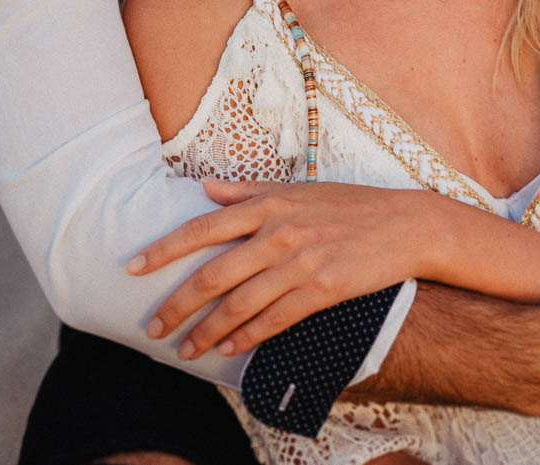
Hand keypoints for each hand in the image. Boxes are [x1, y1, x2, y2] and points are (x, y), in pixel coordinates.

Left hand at [127, 179, 427, 358]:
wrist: (406, 225)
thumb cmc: (352, 205)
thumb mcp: (300, 189)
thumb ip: (248, 191)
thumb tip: (203, 189)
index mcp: (269, 204)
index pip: (202, 228)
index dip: (163, 250)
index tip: (132, 268)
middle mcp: (279, 232)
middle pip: (212, 275)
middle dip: (177, 305)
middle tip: (153, 327)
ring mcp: (301, 262)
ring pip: (239, 304)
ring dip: (206, 332)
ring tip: (185, 350)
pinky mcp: (323, 289)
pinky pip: (275, 320)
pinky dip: (247, 337)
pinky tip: (230, 349)